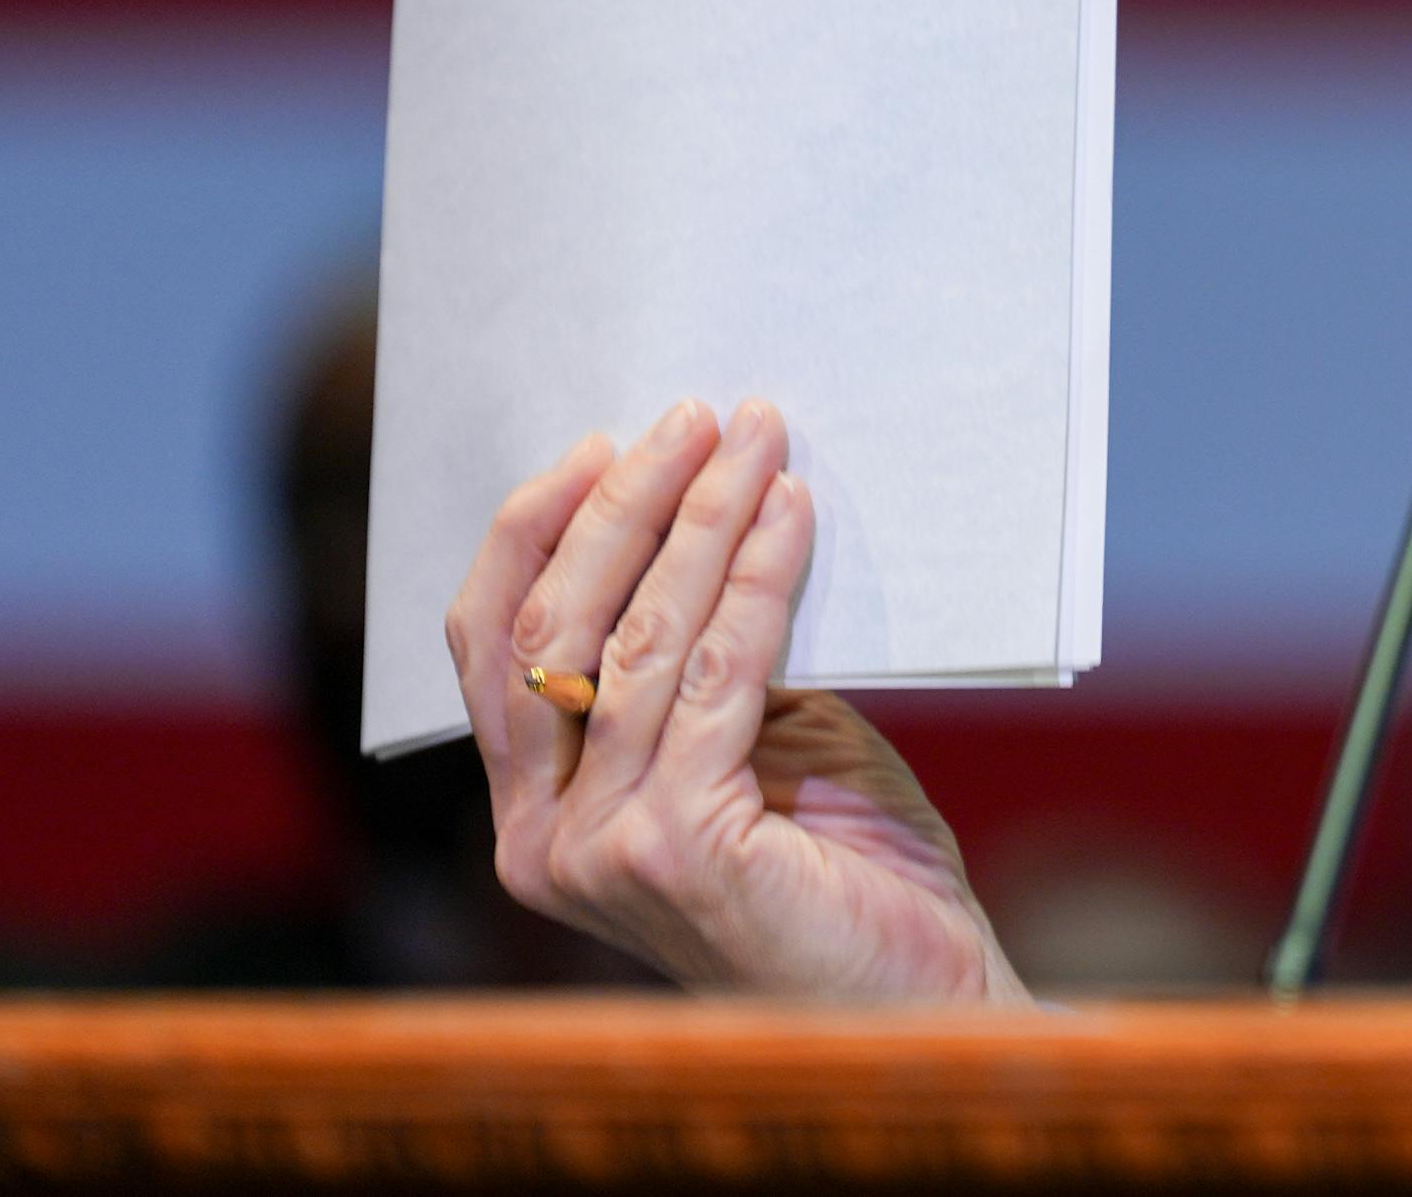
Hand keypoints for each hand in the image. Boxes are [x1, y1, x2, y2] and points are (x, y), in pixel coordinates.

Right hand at [445, 398, 1022, 999]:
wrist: (921, 994)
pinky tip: (794, 514)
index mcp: (534, 816)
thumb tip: (708, 506)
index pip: (490, 651)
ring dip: (701, 520)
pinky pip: (716, 674)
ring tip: (758, 440)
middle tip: (694, 418)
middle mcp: (541, 842)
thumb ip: (699, 660)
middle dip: (621, 505)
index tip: (601, 444)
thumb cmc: (839, 868)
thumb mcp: (749, 740)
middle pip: (547, 632)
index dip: (536, 534)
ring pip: (633, 642)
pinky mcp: (679, 848)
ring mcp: (601, 852)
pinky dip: (757, 577)